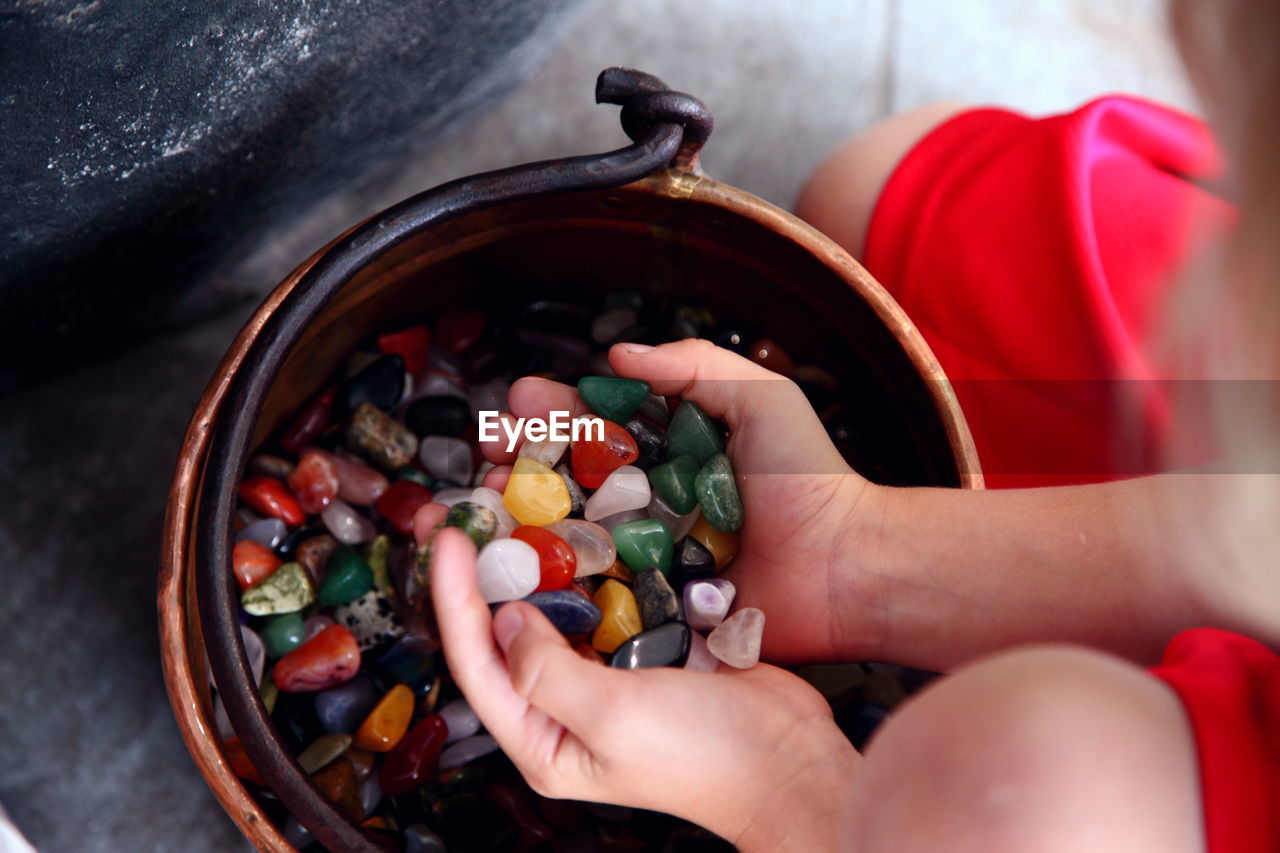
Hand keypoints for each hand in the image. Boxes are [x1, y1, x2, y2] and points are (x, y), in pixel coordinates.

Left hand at [429, 526, 858, 850]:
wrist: (790, 760)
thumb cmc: (702, 755)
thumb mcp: (613, 717)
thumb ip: (548, 670)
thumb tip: (503, 617)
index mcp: (542, 739)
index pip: (478, 662)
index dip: (453, 598)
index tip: (445, 536)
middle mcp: (562, 705)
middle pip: (502, 628)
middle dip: (478, 568)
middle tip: (454, 507)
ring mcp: (604, 671)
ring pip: (550, 604)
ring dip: (528, 554)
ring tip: (505, 499)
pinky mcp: (643, 643)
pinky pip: (601, 594)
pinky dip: (584, 558)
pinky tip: (573, 517)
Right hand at [484, 338, 885, 661]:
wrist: (847, 569)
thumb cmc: (811, 481)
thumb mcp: (763, 400)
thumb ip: (697, 367)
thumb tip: (618, 355)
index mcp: (670, 458)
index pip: (596, 430)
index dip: (553, 415)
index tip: (519, 403)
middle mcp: (650, 509)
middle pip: (569, 484)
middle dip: (519, 467)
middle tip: (485, 458)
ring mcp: (647, 563)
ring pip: (568, 539)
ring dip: (518, 524)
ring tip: (481, 507)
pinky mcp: (652, 612)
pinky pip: (593, 598)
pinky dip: (549, 586)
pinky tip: (509, 570)